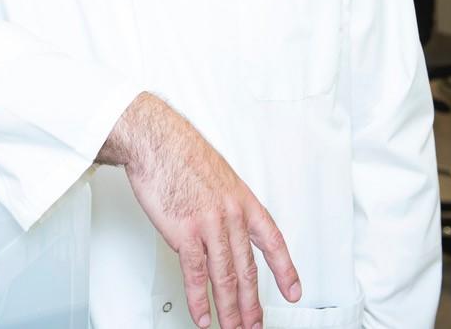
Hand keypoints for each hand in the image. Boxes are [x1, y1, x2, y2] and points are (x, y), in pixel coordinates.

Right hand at [98, 93, 300, 328]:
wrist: (156, 141)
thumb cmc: (180, 153)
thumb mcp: (216, 175)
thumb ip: (223, 203)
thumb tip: (222, 224)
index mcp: (242, 200)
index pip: (272, 241)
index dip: (284, 269)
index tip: (293, 289)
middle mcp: (231, 215)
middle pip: (247, 269)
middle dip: (252, 304)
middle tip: (255, 324)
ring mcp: (209, 225)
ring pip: (225, 277)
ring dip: (230, 309)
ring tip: (232, 328)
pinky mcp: (185, 232)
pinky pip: (196, 274)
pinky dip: (199, 299)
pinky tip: (203, 314)